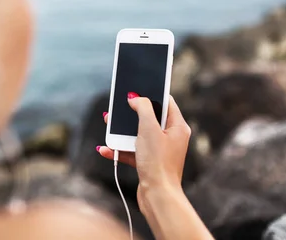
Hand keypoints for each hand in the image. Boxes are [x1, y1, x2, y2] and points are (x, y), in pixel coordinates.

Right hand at [98, 95, 191, 213]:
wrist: (157, 197)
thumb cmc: (158, 163)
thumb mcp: (149, 129)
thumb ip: (143, 108)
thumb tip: (135, 98)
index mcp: (178, 127)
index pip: (166, 102)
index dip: (151, 94)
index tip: (136, 89)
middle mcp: (171, 138)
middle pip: (149, 118)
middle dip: (131, 114)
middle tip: (117, 108)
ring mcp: (160, 151)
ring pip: (138, 135)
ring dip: (122, 132)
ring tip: (107, 126)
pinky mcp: (149, 163)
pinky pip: (133, 151)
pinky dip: (120, 149)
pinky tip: (106, 149)